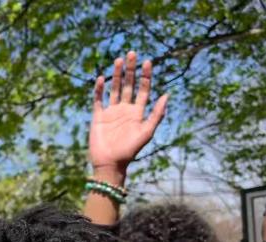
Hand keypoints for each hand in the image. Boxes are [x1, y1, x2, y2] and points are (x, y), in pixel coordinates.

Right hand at [89, 51, 168, 182]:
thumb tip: (166, 94)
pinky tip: (101, 79)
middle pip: (128, 85)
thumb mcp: (147, 132)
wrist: (110, 164)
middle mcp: (125, 109)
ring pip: (114, 89)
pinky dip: (99, 89)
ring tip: (118, 60)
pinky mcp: (98, 117)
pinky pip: (98, 100)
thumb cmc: (130, 150)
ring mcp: (111, 112)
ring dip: (116, 75)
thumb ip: (157, 114)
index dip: (145, 75)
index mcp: (137, 112)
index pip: (143, 89)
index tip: (147, 62)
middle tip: (131, 53)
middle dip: (130, 70)